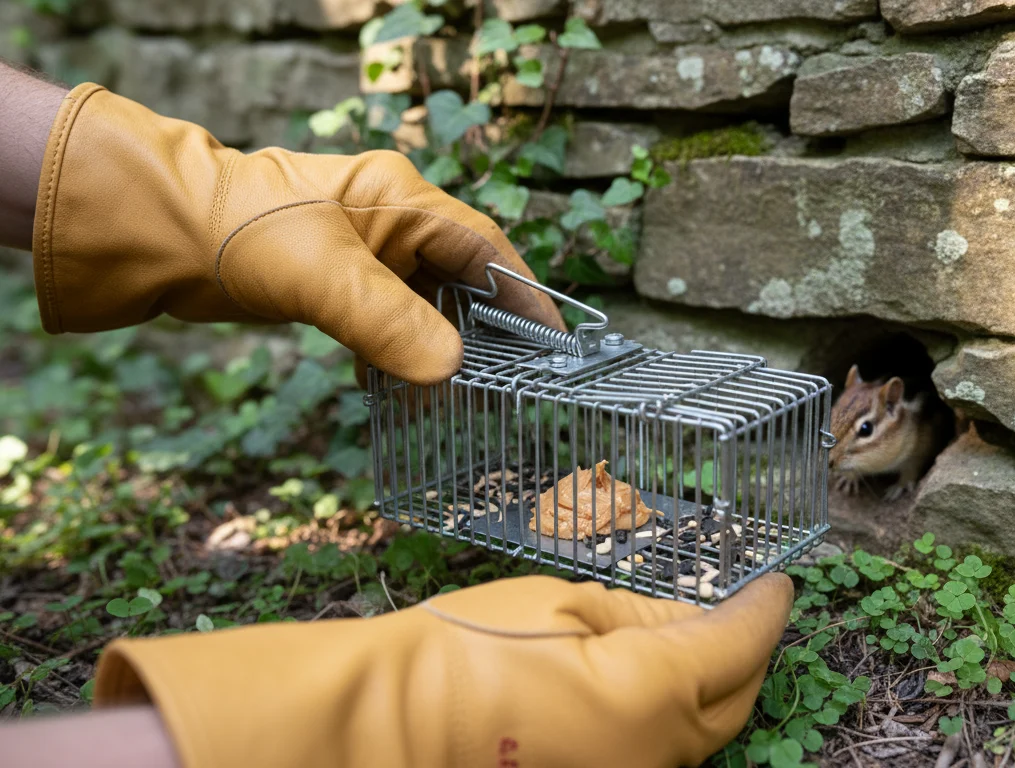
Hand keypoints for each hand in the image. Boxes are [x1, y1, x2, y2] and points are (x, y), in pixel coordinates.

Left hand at [30, 83, 562, 384]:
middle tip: (512, 385)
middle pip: (460, 280)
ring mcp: (362, 251)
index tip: (556, 346)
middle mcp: (391, 221)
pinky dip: (395, 356)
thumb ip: (389, 323)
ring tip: (457, 400)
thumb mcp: (324, 277)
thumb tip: (450, 371)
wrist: (158, 233)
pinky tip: (396, 392)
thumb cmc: (239, 232)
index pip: (485, 248)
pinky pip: (385, 321)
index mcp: (402, 199)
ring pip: (422, 306)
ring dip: (435, 351)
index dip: (525, 297)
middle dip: (484, 332)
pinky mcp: (334, 280)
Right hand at [93, 573, 794, 767]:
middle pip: (735, 700)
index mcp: (653, 696)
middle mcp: (657, 756)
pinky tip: (658, 682)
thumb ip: (643, 613)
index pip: (738, 645)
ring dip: (716, 688)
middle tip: (744, 607)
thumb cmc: (463, 651)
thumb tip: (693, 615)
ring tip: (704, 636)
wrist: (385, 728)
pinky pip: (662, 755)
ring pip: (704, 736)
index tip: (776, 580)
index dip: (763, 608)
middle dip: (749, 651)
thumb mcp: (561, 606)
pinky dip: (677, 718)